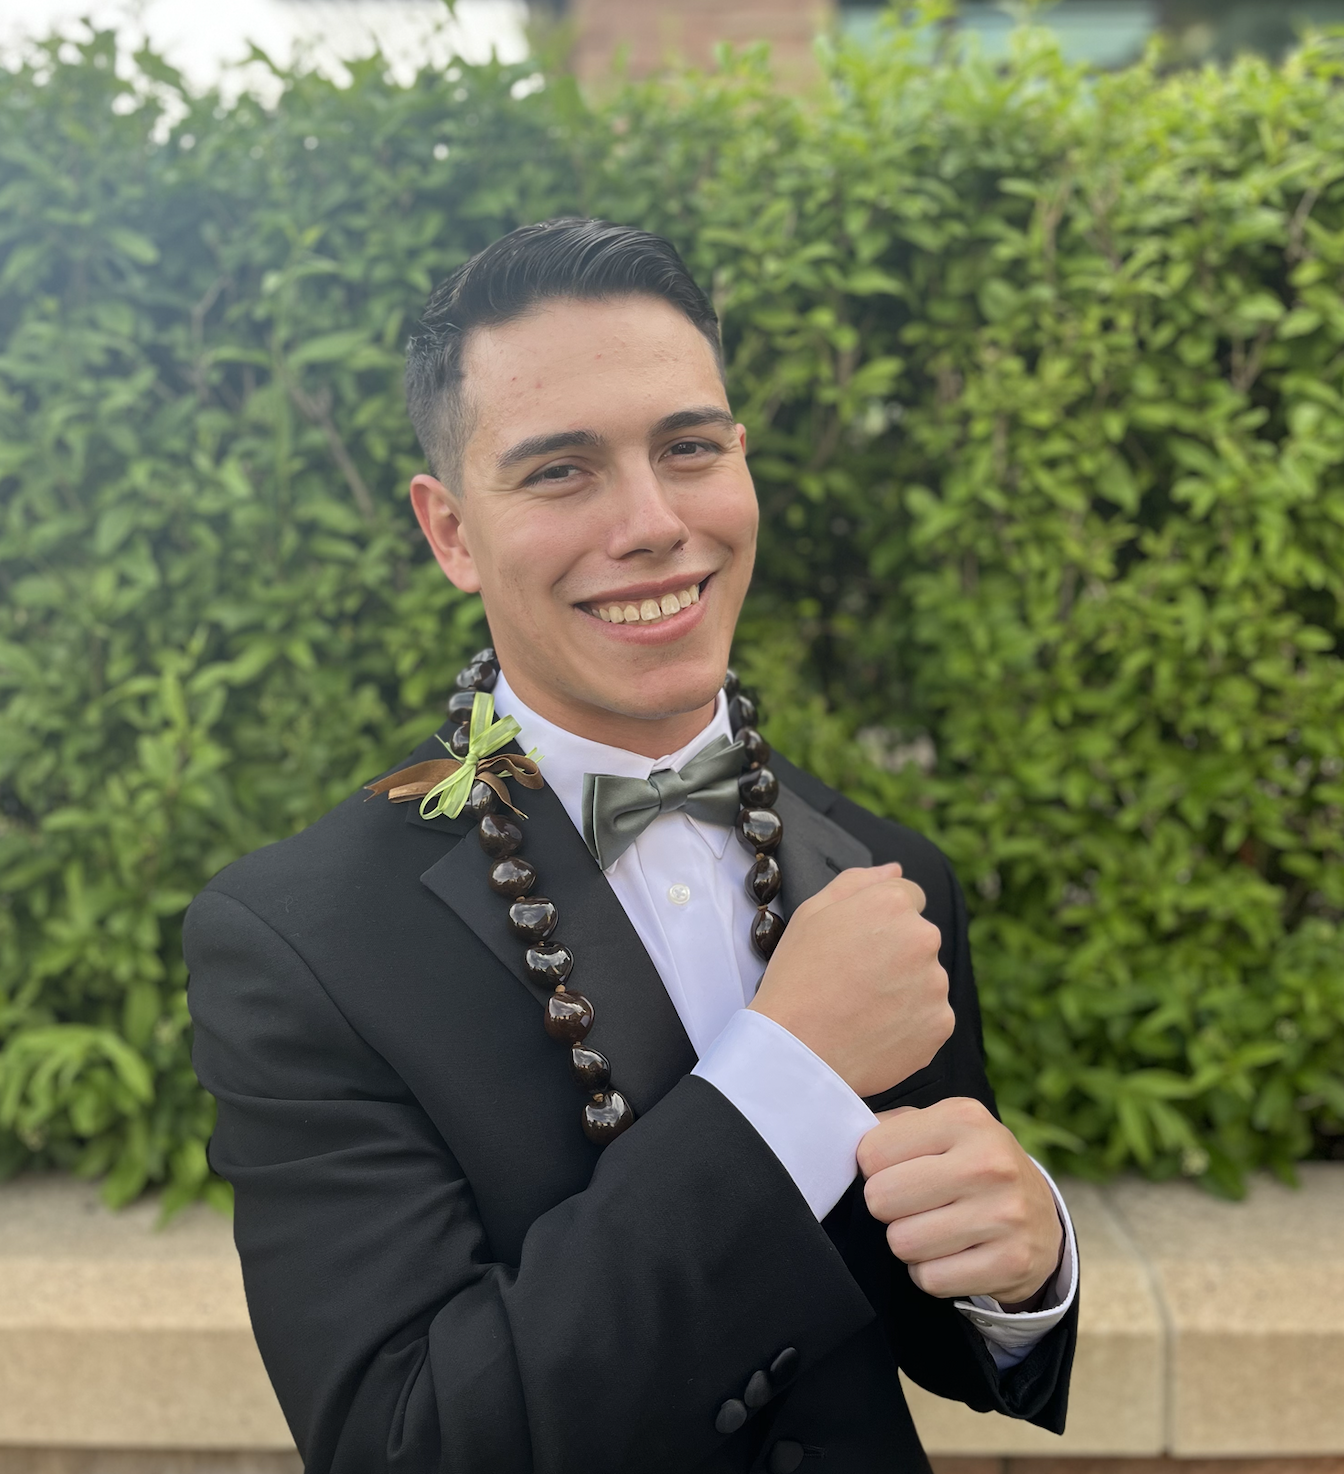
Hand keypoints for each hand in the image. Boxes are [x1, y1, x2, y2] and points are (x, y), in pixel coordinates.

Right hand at [749, 863, 953, 1097]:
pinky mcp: (940, 1024)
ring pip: (926, 978)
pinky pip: (930, 1016)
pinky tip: (875, 1030)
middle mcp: (923, 937)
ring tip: (861, 1008)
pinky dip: (909, 1023)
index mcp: (892, 904)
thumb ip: (857, 882)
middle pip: (918, 938)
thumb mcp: (812, 913)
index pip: (907, 897)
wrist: (797, 1051)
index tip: (857, 945)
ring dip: (904, 988)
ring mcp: (936, 984)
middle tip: (854, 980)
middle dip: (895, 953)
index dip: (879, 920)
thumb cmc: (797, 977)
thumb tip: (895, 869)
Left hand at [857, 1098, 1062, 1305]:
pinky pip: (931, 1279)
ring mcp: (1005, 1214)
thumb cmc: (970, 1163)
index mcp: (963, 1118)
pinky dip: (930, 1273)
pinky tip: (951, 1254)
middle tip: (911, 1204)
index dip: (873, 1168)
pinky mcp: (1011, 1262)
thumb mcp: (940, 1127)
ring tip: (933, 1227)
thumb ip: (891, 1127)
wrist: (1040, 1214)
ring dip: (908, 1243)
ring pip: (903, 1243)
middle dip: (887, 1207)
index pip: (870, 1153)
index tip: (896, 1170)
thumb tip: (836, 1137)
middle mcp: (988, 1162)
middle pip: (881, 1199)